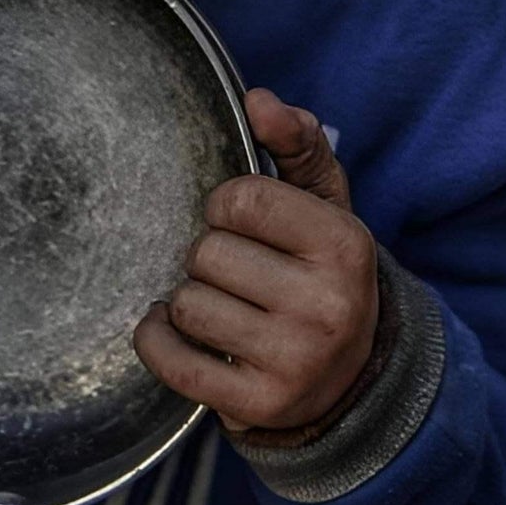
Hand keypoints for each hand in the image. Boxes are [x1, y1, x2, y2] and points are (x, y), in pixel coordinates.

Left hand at [133, 88, 377, 431]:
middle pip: (208, 253)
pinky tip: (176, 332)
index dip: (227, 206)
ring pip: (186, 304)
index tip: (243, 224)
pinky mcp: (259, 406)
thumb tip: (257, 99)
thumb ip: (295, 141)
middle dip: (210, 256)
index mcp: (345, 245)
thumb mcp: (322, 203)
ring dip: (190, 300)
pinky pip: (169, 358)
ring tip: (225, 307)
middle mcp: (328, 306)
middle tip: (239, 273)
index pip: (242, 199)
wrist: (349, 379)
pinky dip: (156, 340)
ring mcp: (296, 362)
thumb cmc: (319, 270)